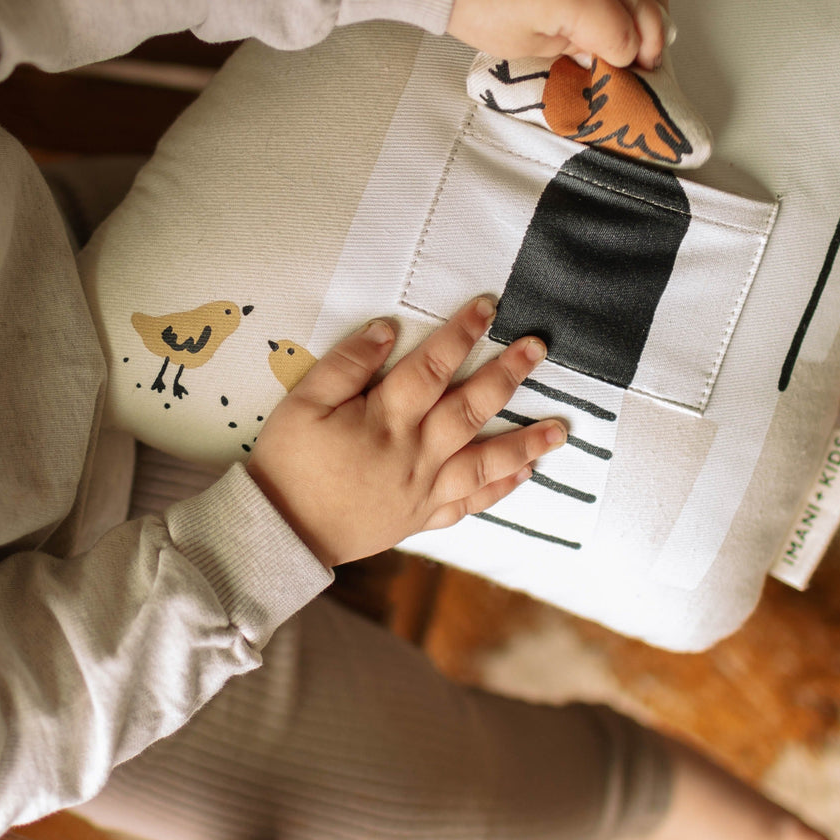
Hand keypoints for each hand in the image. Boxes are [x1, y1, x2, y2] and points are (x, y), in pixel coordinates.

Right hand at [246, 298, 563, 566]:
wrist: (279, 533)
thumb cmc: (287, 463)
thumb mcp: (303, 403)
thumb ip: (347, 364)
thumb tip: (388, 330)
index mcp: (385, 421)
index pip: (431, 367)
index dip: (461, 333)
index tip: (488, 306)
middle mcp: (415, 455)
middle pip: (469, 409)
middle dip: (507, 375)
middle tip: (539, 348)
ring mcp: (423, 490)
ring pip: (483, 463)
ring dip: (525, 443)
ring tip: (560, 429)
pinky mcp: (420, 518)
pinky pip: (469, 505)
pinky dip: (500, 490)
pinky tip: (526, 473)